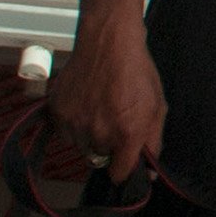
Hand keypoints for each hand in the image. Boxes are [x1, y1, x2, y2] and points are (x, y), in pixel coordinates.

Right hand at [50, 19, 166, 180]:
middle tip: (113, 119)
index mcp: (127, 133)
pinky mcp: (58, 112)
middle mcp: (99, 132)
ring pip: (81, 146)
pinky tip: (85, 103)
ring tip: (99, 108)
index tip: (124, 160)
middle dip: (108, 146)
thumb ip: (153, 143)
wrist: (108, 42)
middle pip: (100, 159)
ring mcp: (76, 123)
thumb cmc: (136, 72)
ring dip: (89, 135)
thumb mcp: (157, 107)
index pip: (119, 174)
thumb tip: (148, 173)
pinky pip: (65, 132)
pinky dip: (73, 123)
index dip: (123, 168)